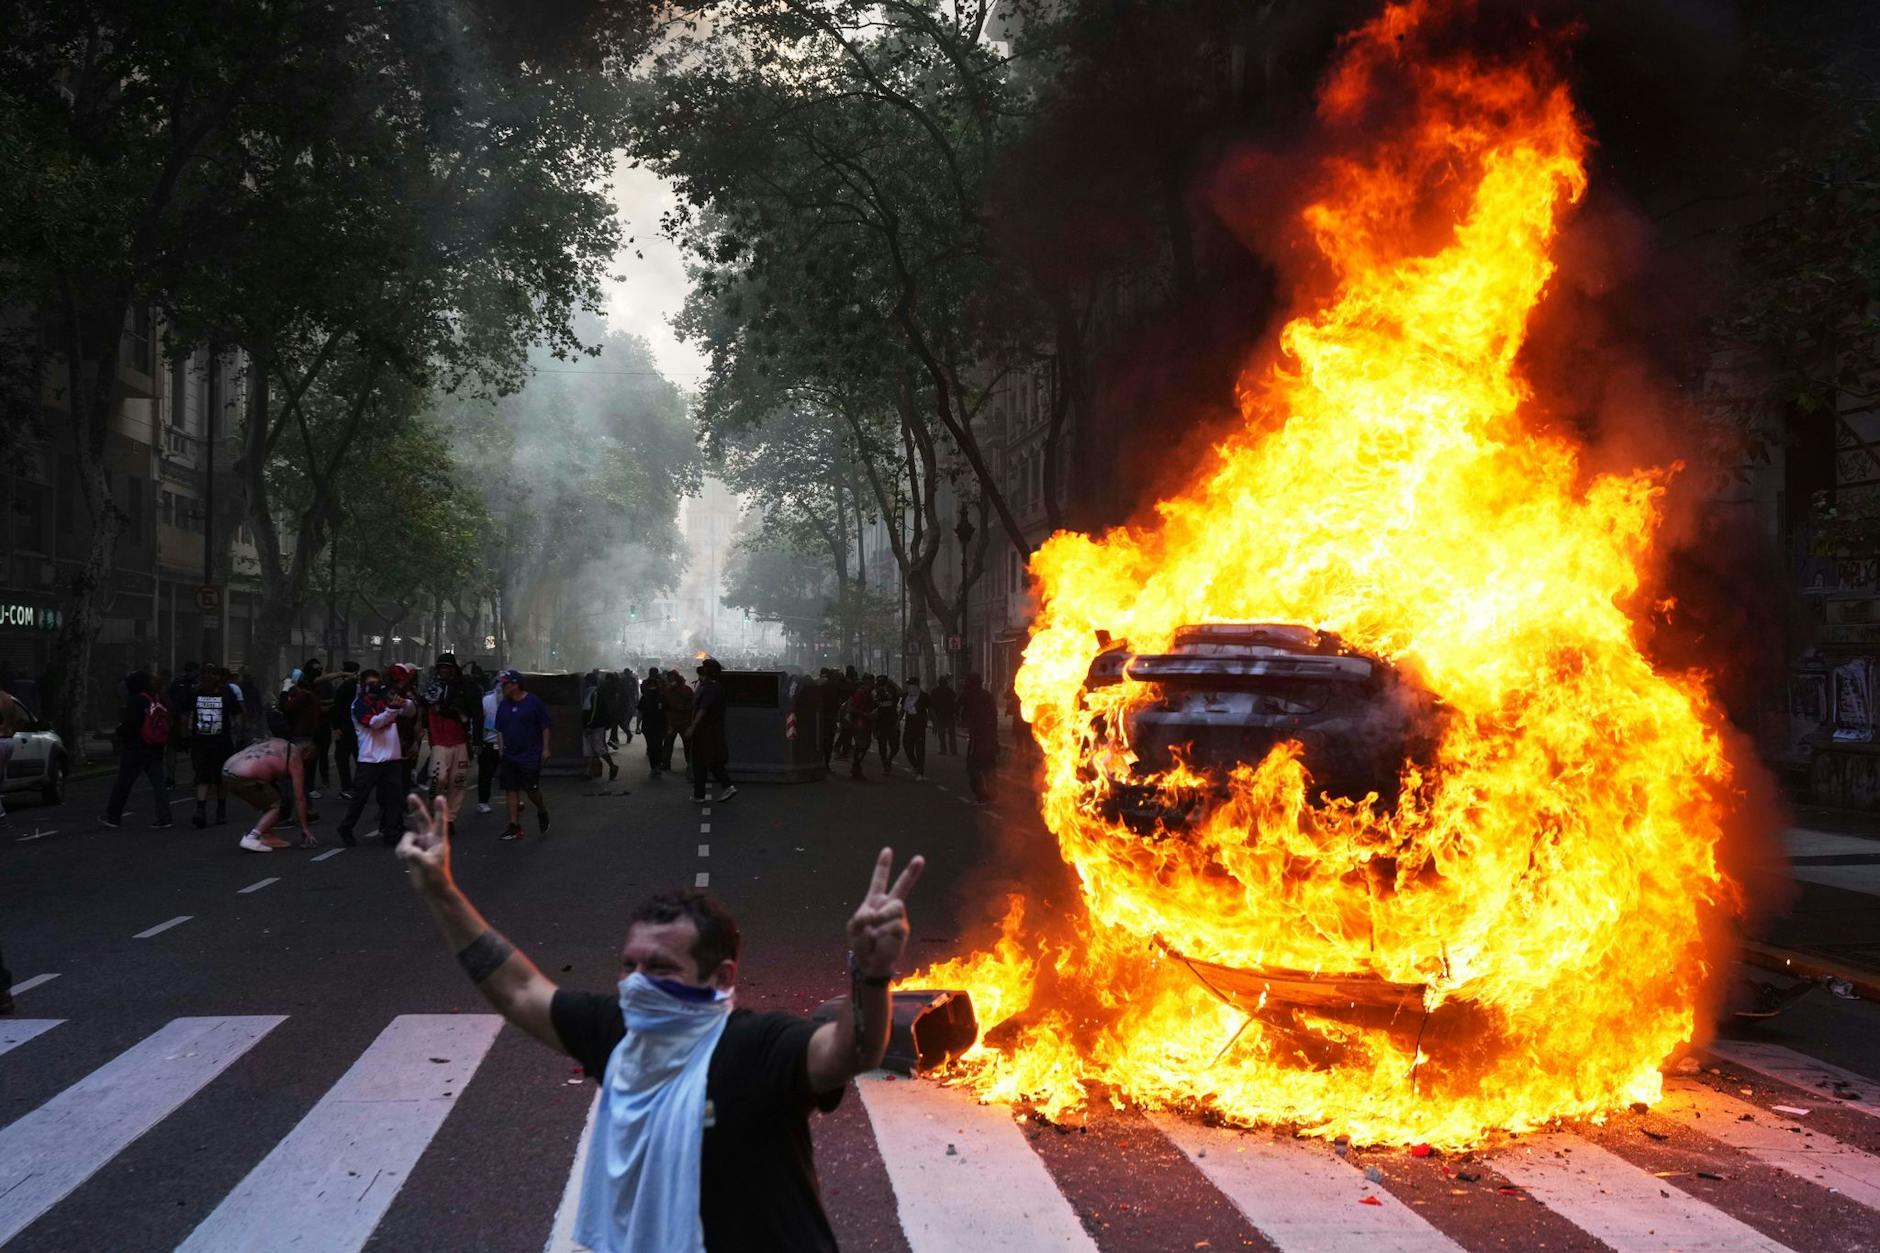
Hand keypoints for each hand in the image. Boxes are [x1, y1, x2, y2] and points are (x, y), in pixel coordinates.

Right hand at [397, 793, 453, 895]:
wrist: (432, 890)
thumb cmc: (435, 878)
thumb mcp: (425, 865)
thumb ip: (414, 854)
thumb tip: (405, 849)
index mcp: (438, 841)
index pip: (440, 822)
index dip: (440, 809)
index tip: (440, 797)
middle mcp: (430, 840)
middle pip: (422, 820)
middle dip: (416, 808)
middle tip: (411, 796)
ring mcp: (421, 846)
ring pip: (408, 836)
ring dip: (404, 844)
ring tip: (408, 856)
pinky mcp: (413, 853)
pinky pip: (403, 847)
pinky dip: (401, 851)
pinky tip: (404, 859)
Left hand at [847, 847, 923, 979]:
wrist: (870, 963)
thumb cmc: (861, 943)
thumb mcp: (853, 928)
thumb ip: (860, 918)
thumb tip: (873, 914)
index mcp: (874, 902)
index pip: (879, 881)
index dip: (883, 866)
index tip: (888, 850)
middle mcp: (888, 907)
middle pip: (901, 886)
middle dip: (911, 872)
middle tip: (920, 858)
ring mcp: (897, 918)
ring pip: (896, 906)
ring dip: (883, 915)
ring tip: (875, 924)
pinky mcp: (902, 929)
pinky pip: (895, 924)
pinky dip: (884, 930)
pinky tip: (879, 937)